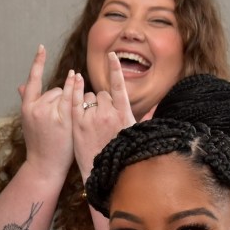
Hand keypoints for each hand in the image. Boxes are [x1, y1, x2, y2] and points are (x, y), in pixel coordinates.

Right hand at [19, 46, 76, 177]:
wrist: (44, 165)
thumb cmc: (39, 144)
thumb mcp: (28, 122)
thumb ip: (26, 101)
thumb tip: (20, 85)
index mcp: (26, 107)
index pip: (32, 80)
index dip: (37, 62)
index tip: (41, 47)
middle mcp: (35, 107)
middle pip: (54, 90)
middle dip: (60, 99)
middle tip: (58, 121)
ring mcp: (48, 112)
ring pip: (64, 94)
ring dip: (69, 103)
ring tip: (65, 124)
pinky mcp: (63, 117)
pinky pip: (72, 97)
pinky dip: (76, 89)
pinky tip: (78, 81)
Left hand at [72, 52, 133, 180]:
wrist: (102, 173)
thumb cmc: (120, 154)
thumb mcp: (134, 135)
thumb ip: (143, 119)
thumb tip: (154, 109)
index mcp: (124, 114)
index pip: (119, 86)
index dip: (115, 69)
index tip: (112, 55)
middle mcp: (108, 112)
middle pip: (103, 93)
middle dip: (102, 101)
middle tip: (102, 119)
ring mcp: (91, 117)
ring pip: (90, 97)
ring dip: (90, 103)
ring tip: (92, 122)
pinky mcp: (78, 123)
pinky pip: (75, 100)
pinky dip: (75, 90)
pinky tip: (75, 80)